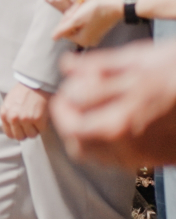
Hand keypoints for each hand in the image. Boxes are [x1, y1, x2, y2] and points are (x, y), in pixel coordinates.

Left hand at [0, 83, 50, 140]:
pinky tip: (42, 115)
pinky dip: (43, 125)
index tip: (23, 129)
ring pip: (31, 135)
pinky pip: (42, 130)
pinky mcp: (38, 119)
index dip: (17, 133)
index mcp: (4, 114)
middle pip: (20, 137)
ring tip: (36, 119)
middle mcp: (13, 118)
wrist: (35, 83)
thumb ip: (8, 115)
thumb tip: (12, 129)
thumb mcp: (9, 103)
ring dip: (35, 129)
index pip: (9, 134)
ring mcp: (25, 119)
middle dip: (26, 132)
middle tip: (31, 125)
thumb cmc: (23, 92)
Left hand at [53, 0, 127, 47]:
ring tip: (86, 9)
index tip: (76, 11)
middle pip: (69, 28)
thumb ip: (63, 28)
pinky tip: (90, 10)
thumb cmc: (96, 10)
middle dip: (72, 17)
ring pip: (76, 25)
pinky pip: (84, 24)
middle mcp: (88, 41)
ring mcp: (93, 37)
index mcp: (82, 40)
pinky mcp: (97, 31)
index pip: (63, 30)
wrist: (115, 5)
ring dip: (77, 16)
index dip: (66, 18)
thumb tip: (52, 38)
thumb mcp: (76, 18)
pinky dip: (83, 17)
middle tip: (81, 9)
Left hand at [54, 42, 175, 165]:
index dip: (65, 93)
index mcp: (125, 105)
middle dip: (66, 118)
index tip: (69, 86)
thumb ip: (99, 65)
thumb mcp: (141, 58)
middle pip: (75, 137)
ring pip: (89, 154)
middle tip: (70, 103)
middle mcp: (129, 135)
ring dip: (79, 135)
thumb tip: (67, 66)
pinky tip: (109, 127)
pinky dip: (100, 146)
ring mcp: (141, 152)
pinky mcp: (152, 161)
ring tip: (87, 115)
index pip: (74, 104)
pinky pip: (111, 160)